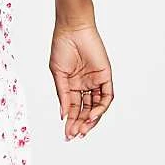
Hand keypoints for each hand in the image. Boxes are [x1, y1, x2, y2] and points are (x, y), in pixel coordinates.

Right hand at [49, 21, 113, 139]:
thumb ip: (63, 94)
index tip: (67, 133)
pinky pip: (106, 96)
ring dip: (91, 119)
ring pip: (97, 106)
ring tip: (83, 129)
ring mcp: (96, 81)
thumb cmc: (62, 47)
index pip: (74, 108)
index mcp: (72, 84)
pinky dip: (100, 107)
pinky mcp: (105, 76)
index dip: (71, 121)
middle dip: (80, 124)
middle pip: (85, 110)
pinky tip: (91, 116)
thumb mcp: (58, 73)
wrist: (72, 29)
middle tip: (74, 135)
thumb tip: (63, 114)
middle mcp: (85, 85)